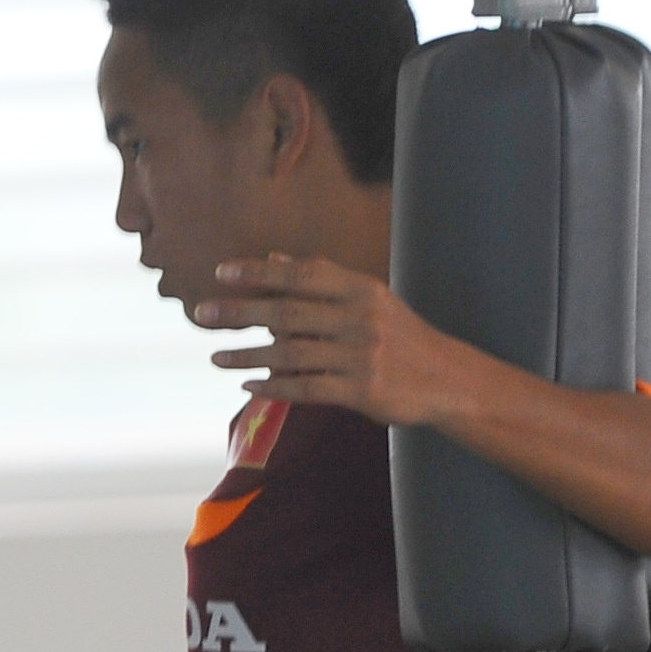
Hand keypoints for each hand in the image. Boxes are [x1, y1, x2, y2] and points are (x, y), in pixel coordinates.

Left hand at [193, 254, 471, 427]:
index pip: (301, 275)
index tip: (221, 273)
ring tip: (215, 358)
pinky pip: (307, 389)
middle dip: (240, 313)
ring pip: (291, 354)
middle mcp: (360, 318)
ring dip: (247, 357)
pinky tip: (248, 386)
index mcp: (361, 289)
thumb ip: (322, 280)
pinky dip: (275, 387)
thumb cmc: (400, 336)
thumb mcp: (369, 299)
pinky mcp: (361, 391)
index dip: (258, 273)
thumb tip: (274, 260)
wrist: (447, 380)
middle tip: (202, 315)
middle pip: (287, 313)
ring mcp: (361, 356)